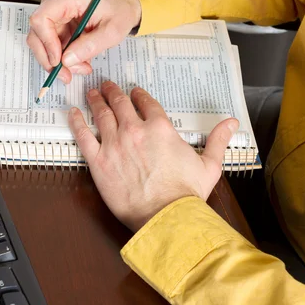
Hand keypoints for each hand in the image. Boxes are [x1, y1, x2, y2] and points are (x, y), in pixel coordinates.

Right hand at [27, 0, 141, 82]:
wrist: (122, 6)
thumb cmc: (119, 12)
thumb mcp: (112, 31)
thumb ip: (90, 45)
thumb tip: (66, 61)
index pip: (41, 19)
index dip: (46, 42)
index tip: (59, 61)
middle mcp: (54, 3)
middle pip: (37, 34)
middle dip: (50, 59)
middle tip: (67, 76)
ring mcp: (53, 14)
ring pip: (42, 44)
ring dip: (59, 62)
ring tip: (82, 68)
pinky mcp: (56, 25)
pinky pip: (52, 46)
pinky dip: (63, 59)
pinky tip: (80, 62)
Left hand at [68, 81, 238, 231]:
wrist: (165, 218)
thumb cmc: (185, 195)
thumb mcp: (209, 165)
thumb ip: (218, 140)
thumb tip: (231, 123)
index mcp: (160, 128)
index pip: (146, 103)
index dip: (139, 95)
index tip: (134, 93)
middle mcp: (135, 131)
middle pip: (120, 103)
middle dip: (113, 92)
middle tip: (107, 86)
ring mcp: (114, 145)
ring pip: (101, 114)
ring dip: (96, 100)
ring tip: (92, 93)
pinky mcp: (99, 162)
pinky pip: (83, 136)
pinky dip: (77, 122)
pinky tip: (73, 113)